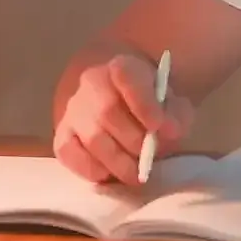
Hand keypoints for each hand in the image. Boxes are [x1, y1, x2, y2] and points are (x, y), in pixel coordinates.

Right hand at [52, 54, 194, 184]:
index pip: (127, 77)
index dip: (143, 103)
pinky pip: (69, 154)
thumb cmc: (152, 105)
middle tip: (149, 156)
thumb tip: (169, 131)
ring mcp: (74, 110)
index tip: (158, 127)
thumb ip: (177, 114)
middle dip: (134, 141)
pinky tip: (109, 174)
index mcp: (122, 67)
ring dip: (118, 162)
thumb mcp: (173, 103)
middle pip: (108, 112)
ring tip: (135, 173)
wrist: (125, 105)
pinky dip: (91, 169)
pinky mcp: (63, 135)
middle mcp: (91, 83)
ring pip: (92, 137)